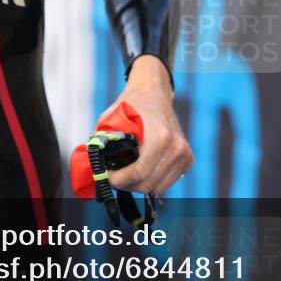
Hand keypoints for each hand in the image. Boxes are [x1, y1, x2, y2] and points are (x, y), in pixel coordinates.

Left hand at [98, 56, 192, 195]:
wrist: (154, 93)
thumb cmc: (132, 105)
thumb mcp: (111, 119)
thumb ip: (102, 142)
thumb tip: (92, 167)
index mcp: (160, 136)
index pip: (139, 172)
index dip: (119, 180)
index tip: (107, 177)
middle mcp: (176, 147)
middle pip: (147, 184)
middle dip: (127, 184)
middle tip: (114, 177)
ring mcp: (184, 154)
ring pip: (157, 188)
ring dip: (139, 185)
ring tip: (126, 174)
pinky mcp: (187, 160)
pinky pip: (166, 183)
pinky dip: (151, 181)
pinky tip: (140, 171)